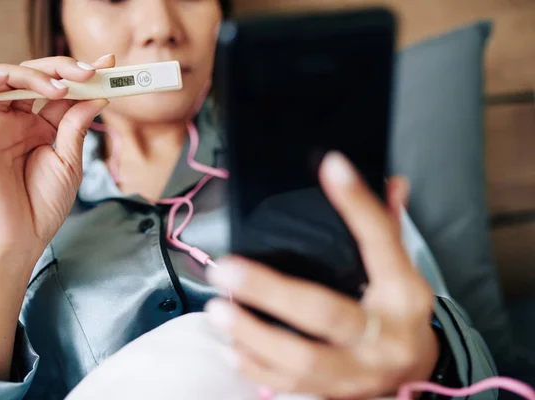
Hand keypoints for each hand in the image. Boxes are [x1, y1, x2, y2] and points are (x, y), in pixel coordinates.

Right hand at [0, 55, 113, 266]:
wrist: (20, 238)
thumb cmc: (44, 205)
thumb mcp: (70, 162)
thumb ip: (76, 125)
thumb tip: (97, 95)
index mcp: (42, 127)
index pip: (61, 90)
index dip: (82, 74)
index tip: (110, 63)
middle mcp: (17, 121)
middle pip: (34, 76)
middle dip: (62, 67)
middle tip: (89, 72)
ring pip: (3, 76)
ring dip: (32, 73)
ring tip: (61, 88)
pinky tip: (8, 80)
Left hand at [204, 152, 438, 398]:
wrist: (418, 371)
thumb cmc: (399, 311)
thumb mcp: (401, 270)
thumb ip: (388, 228)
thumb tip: (392, 182)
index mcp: (404, 293)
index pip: (380, 241)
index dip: (357, 203)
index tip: (330, 166)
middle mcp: (385, 334)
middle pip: (326, 312)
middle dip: (270, 291)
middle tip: (226, 269)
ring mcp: (362, 371)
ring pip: (304, 360)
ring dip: (254, 335)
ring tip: (218, 310)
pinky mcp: (341, 394)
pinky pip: (295, 386)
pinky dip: (258, 368)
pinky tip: (231, 347)